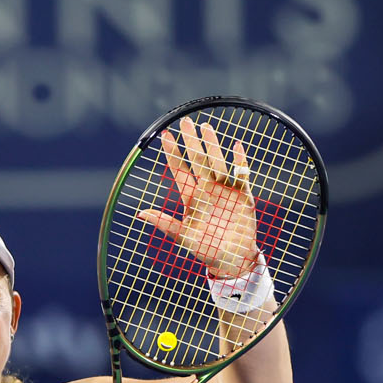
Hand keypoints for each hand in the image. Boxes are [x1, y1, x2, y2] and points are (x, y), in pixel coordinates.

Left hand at [136, 117, 259, 277]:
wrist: (232, 259)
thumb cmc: (205, 249)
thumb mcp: (183, 237)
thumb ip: (165, 223)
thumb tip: (140, 214)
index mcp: (192, 197)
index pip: (180, 171)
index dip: (173, 154)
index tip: (165, 136)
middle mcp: (207, 189)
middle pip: (198, 161)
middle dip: (192, 142)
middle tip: (185, 122)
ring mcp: (225, 190)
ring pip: (217, 163)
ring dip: (212, 145)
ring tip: (206, 127)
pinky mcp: (242, 195)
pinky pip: (241, 175)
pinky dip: (240, 161)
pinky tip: (236, 145)